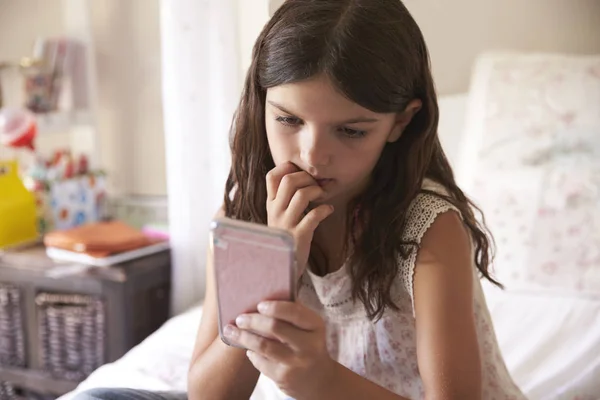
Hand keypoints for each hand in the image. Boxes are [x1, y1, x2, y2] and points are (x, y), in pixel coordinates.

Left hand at [223, 301, 335, 397]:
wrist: (318, 379)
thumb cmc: (307, 344)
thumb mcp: (309, 327)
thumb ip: (292, 313)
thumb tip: (263, 297)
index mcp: (315, 326)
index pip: (295, 312)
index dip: (275, 307)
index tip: (259, 304)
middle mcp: (308, 345)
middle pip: (275, 327)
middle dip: (253, 321)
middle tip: (240, 318)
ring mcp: (296, 363)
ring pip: (263, 346)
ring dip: (244, 336)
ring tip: (231, 330)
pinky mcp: (283, 377)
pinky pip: (260, 362)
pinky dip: (251, 353)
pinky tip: (248, 348)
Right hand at [266, 162, 333, 276]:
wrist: (282, 266)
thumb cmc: (286, 236)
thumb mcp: (279, 216)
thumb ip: (285, 199)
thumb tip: (302, 177)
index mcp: (270, 204)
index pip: (271, 176)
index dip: (287, 168)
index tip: (301, 173)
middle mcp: (275, 211)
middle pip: (289, 181)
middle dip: (307, 178)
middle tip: (316, 185)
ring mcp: (286, 223)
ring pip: (301, 195)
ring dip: (316, 191)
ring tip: (322, 196)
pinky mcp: (299, 235)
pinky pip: (314, 215)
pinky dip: (325, 209)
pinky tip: (329, 210)